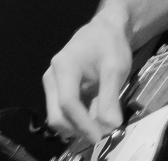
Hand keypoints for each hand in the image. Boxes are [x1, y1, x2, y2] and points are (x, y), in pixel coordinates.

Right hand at [43, 5, 132, 143]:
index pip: (68, 103)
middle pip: (57, 114)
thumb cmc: (110, 45)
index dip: (82, 124)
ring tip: (101, 129)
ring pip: (58, 115)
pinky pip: (64, 111)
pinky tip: (95, 121)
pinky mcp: (58, 89)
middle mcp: (52, 77)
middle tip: (102, 137)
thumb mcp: (115, 68)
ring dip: (77, 127)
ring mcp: (53, 84)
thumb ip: (110, 97)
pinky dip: (78, 120)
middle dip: (78, 129)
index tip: (100, 138)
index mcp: (64, 67)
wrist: (105, 29)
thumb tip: (110, 126)